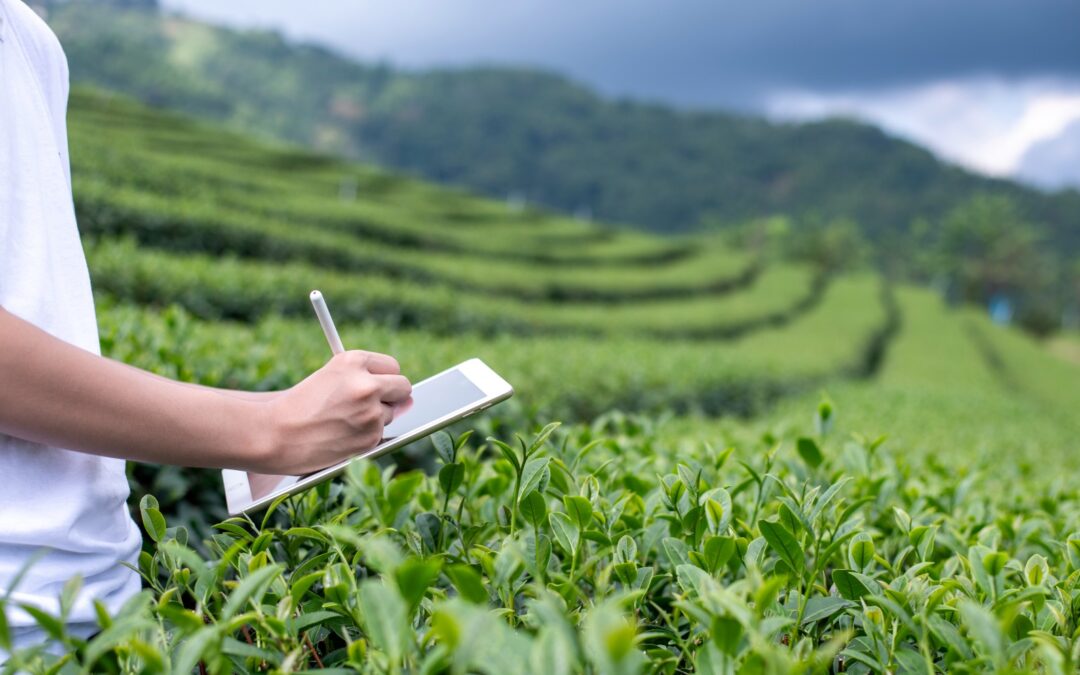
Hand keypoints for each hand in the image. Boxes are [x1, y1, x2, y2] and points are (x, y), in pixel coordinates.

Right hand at [248, 350, 411, 474]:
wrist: (275, 434)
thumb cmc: (300, 405)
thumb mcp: (330, 377)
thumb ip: (367, 379)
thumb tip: (411, 398)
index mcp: (354, 361)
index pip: (392, 366)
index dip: (383, 378)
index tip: (373, 385)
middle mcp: (366, 384)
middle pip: (403, 387)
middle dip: (393, 396)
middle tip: (371, 404)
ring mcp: (371, 412)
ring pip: (392, 413)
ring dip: (376, 418)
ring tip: (343, 421)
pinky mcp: (370, 437)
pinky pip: (381, 434)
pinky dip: (367, 436)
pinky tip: (343, 435)